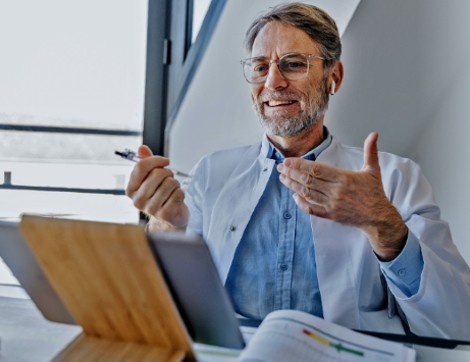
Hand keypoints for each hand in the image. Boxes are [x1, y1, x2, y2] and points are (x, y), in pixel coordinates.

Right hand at [126, 145, 187, 230]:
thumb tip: (142, 148)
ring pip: (170, 183)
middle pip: (157, 173)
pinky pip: (178, 193)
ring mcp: (151, 209)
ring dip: (175, 184)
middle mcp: (138, 200)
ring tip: (172, 190)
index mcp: (130, 190)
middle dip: (168, 173)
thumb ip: (146, 162)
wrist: (168, 219)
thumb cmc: (159, 195)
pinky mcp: (165, 214)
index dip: (156, 160)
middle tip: (169, 180)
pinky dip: (181, 193)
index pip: (141, 166)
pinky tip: (176, 199)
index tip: (166, 161)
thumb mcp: (150, 178)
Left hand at [277, 132, 406, 259]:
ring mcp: (332, 204)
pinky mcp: (330, 215)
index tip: (288, 161)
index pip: (316, 169)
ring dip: (292, 186)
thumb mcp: (373, 170)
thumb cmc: (374, 193)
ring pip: (307, 194)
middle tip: (280, 168)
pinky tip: (294, 197)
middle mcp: (336, 191)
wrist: (378, 217)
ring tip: (282, 178)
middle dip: (291, 173)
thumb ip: (370, 151)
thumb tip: (374, 133)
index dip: (299, 165)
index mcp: (344, 178)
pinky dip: (301, 203)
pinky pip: (311, 209)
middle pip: (308, 181)